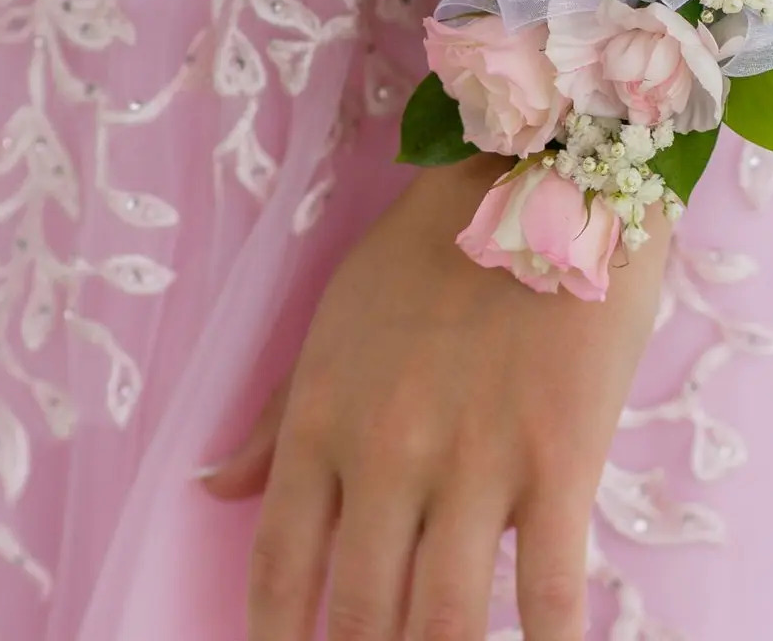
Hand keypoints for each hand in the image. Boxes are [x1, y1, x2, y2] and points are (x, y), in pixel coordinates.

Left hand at [202, 154, 668, 640]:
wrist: (540, 177)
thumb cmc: (431, 248)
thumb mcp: (336, 320)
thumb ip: (278, 415)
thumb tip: (211, 489)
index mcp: (326, 419)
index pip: (280, 566)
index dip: (276, 638)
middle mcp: (388, 455)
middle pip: (359, 616)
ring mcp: (476, 462)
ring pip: (446, 623)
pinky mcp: (561, 459)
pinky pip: (553, 589)